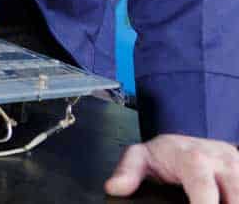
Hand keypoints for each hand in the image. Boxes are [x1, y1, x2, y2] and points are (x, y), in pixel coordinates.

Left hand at [106, 134, 238, 201]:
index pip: (203, 186)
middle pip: (235, 194)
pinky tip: (227, 202)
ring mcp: (238, 167)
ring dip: (234, 200)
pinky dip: (236, 197)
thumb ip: (127, 171)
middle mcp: (222, 161)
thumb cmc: (165, 153)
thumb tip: (115, 188)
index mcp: (194, 158)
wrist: (187, 143)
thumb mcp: (141, 156)